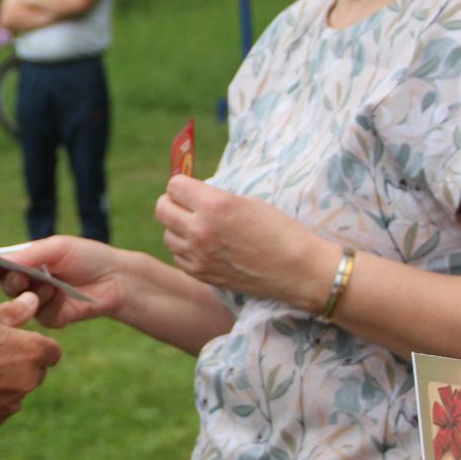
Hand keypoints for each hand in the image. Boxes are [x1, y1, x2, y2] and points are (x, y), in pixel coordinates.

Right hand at [0, 236, 122, 327]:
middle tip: (24, 277)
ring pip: (21, 304)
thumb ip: (31, 253)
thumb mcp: (58, 247)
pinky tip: (63, 295)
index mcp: (25, 262)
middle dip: (12, 281)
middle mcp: (28, 282)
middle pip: (6, 286)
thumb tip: (3, 259)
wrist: (116, 277)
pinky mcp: (53, 318)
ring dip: (34, 293)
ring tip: (51, 284)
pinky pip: (42, 316)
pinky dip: (51, 304)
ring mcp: (39, 302)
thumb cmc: (87, 256)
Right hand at [0, 293, 61, 425]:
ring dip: (8, 381)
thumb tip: (33, 300)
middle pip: (37, 371)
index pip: (53, 351)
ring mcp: (14, 402)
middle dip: (22, 363)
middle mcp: (30, 379)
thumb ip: (16, 310)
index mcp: (33, 352)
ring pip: (19, 389)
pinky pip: (2, 405)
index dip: (37, 344)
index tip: (17, 341)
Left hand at [155, 176, 333, 306]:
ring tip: (198, 227)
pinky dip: (186, 250)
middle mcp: (200, 230)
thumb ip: (214, 198)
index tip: (191, 188)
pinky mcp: (201, 274)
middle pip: (162, 209)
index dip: (182, 184)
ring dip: (178, 228)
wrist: (298, 270)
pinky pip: (178, 256)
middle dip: (173, 203)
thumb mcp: (246, 202)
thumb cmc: (279, 230)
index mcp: (214, 205)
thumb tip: (190, 195)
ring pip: (167, 234)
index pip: (174, 186)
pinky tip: (205, 247)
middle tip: (186, 205)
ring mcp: (198, 255)